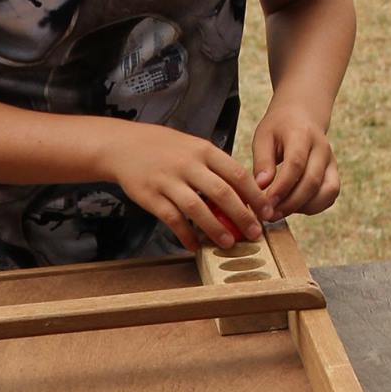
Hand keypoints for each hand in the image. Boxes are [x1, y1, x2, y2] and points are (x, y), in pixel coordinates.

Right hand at [98, 125, 266, 253]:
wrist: (123, 146)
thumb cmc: (163, 148)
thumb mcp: (193, 147)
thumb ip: (215, 166)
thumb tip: (243, 192)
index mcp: (204, 150)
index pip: (237, 174)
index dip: (255, 196)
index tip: (267, 212)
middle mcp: (187, 164)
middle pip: (222, 193)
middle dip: (242, 216)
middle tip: (255, 234)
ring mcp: (168, 180)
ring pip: (197, 208)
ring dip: (215, 229)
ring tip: (228, 244)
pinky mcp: (150, 196)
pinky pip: (172, 219)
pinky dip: (186, 235)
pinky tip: (195, 245)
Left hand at [250, 102, 339, 217]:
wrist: (302, 115)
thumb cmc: (279, 127)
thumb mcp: (263, 136)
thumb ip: (262, 161)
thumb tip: (261, 186)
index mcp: (302, 134)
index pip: (296, 164)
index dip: (282, 187)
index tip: (266, 203)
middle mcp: (322, 148)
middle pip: (312, 182)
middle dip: (290, 204)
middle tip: (270, 215)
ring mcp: (331, 161)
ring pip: (326, 192)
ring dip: (304, 207)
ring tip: (281, 211)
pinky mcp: (334, 173)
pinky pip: (330, 196)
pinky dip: (314, 206)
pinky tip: (294, 207)